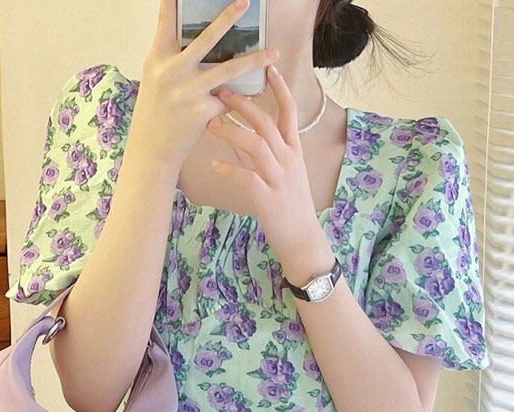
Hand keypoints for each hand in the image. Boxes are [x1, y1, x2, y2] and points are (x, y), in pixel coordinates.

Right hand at [131, 0, 278, 168]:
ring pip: (229, 70)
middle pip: (206, 38)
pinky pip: (229, 100)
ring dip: (254, 61)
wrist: (152, 149)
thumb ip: (172, 60)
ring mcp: (189, 91)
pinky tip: (250, 96)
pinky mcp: (203, 111)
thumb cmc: (155, 112)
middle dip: (228, 18)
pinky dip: (240, 98)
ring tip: (274, 53)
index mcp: (158, 59)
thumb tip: (198, 43)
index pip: (166, 22)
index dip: (173, 2)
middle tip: (245, 2)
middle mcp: (172, 71)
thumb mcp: (156, 79)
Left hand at [206, 62, 326, 274]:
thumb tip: (240, 133)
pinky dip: (230, 170)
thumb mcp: (282, 174)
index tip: (268, 69)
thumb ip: (263, 153)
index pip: (289, 112)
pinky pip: (248, 179)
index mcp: (293, 152)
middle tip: (222, 92)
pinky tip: (215, 164)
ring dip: (232, 132)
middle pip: (267, 123)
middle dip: (244, 105)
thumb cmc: (289, 206)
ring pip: (257, 146)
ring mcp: (280, 179)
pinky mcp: (269, 199)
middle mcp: (289, 161)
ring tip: (210, 123)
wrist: (302, 239)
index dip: (280, 89)